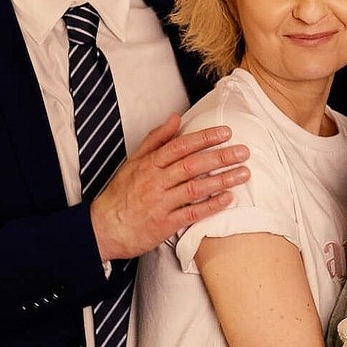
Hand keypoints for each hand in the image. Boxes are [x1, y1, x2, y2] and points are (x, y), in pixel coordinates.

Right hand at [91, 114, 249, 260]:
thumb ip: (156, 139)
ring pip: (195, 189)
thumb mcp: (134, 161)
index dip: (204, 138)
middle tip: (243, 151)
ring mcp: (160, 204)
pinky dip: (211, 206)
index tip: (226, 132)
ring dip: (222, 180)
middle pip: (192, 166)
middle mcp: (155, 182)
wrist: (103, 229)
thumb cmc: (121, 194)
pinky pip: (192, 214)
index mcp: (149, 165)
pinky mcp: (164, 225)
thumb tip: (175, 118)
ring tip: (243, 173)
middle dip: (220, 157)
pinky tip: (228, 199)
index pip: (180, 146)